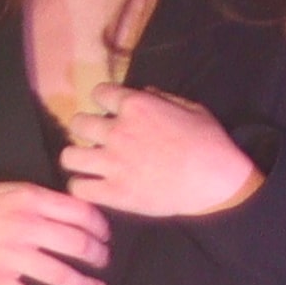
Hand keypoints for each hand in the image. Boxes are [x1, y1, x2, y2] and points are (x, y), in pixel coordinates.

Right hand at [0, 179, 112, 284]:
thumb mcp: (3, 190)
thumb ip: (35, 200)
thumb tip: (70, 212)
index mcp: (28, 199)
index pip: (81, 213)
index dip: (100, 227)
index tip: (105, 236)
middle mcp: (24, 227)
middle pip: (78, 244)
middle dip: (98, 256)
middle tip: (103, 262)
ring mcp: (10, 257)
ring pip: (61, 276)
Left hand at [57, 81, 260, 219]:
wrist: (216, 182)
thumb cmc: (209, 142)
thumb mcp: (191, 108)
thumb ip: (163, 98)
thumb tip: (144, 93)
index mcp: (135, 106)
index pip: (99, 92)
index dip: (103, 100)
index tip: (109, 109)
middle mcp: (117, 131)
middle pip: (77, 123)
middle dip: (85, 129)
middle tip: (96, 139)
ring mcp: (112, 163)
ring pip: (69, 156)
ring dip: (77, 158)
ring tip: (88, 164)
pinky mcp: (114, 192)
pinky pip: (78, 188)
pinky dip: (82, 188)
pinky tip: (92, 187)